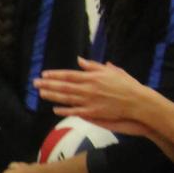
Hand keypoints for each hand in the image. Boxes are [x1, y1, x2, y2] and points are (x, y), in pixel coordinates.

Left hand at [35, 58, 152, 127]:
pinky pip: (75, 111)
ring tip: (40, 93)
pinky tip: (54, 109)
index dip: (55, 75)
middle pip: (64, 86)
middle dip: (48, 84)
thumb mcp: (111, 71)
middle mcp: (89, 89)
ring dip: (52, 96)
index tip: (44, 74)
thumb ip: (93, 66)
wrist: (138, 102)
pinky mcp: (93, 112)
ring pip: (66, 98)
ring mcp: (90, 101)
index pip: (69, 75)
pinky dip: (64, 110)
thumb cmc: (126, 85)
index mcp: (93, 77)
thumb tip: (80, 60)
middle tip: (35, 83)